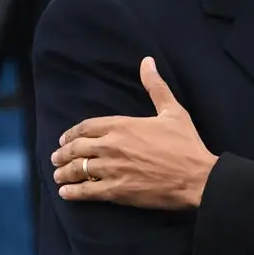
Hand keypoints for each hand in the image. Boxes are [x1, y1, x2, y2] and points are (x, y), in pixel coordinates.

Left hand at [50, 57, 216, 207]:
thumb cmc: (186, 144)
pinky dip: (72, 192)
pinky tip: (65, 193)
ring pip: (77, 170)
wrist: (196, 177)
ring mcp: (112, 169)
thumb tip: (147, 62)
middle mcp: (111, 146)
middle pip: (76, 149)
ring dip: (64, 172)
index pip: (86, 127)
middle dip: (63, 153)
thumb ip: (155, 87)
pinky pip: (86, 191)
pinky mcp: (116, 191)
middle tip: (56, 158)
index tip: (64, 139)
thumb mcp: (173, 111)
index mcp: (122, 125)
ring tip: (58, 175)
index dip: (72, 133)